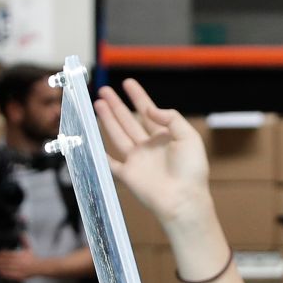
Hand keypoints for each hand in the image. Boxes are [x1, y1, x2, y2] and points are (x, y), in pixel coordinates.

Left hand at [0, 242, 41, 281]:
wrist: (39, 267)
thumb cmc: (33, 258)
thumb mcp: (28, 248)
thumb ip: (24, 241)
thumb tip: (22, 233)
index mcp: (20, 255)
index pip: (7, 254)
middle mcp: (18, 262)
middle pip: (4, 261)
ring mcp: (18, 269)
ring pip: (5, 268)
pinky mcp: (18, 276)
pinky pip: (8, 275)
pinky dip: (2, 273)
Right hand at [94, 79, 212, 228]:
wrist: (183, 199)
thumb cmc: (191, 170)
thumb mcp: (189, 136)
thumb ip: (170, 118)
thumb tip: (150, 109)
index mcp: (165, 137)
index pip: (148, 111)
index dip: (138, 97)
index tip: (128, 82)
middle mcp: (149, 146)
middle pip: (129, 120)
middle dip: (117, 105)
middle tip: (104, 90)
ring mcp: (137, 160)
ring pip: (117, 135)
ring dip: (107, 120)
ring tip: (97, 103)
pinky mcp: (128, 175)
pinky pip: (109, 162)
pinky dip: (98, 153)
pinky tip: (90, 141)